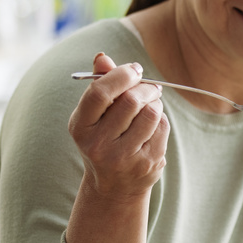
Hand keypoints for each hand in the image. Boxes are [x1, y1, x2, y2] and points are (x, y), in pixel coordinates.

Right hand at [68, 53, 169, 199]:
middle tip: (149, 87)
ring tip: (150, 104)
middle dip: (145, 87)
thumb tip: (102, 56)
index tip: (134, 70)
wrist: (113, 186)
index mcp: (80, 127)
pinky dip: (161, 119)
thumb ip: (100, 84)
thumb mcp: (94, 115)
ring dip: (155, 102)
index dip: (121, 75)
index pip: (100, 93)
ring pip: (151, 112)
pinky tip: (152, 126)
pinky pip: (162, 127)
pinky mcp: (147, 163)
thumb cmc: (103, 138)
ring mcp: (123, 157)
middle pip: (130, 100)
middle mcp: (98, 145)